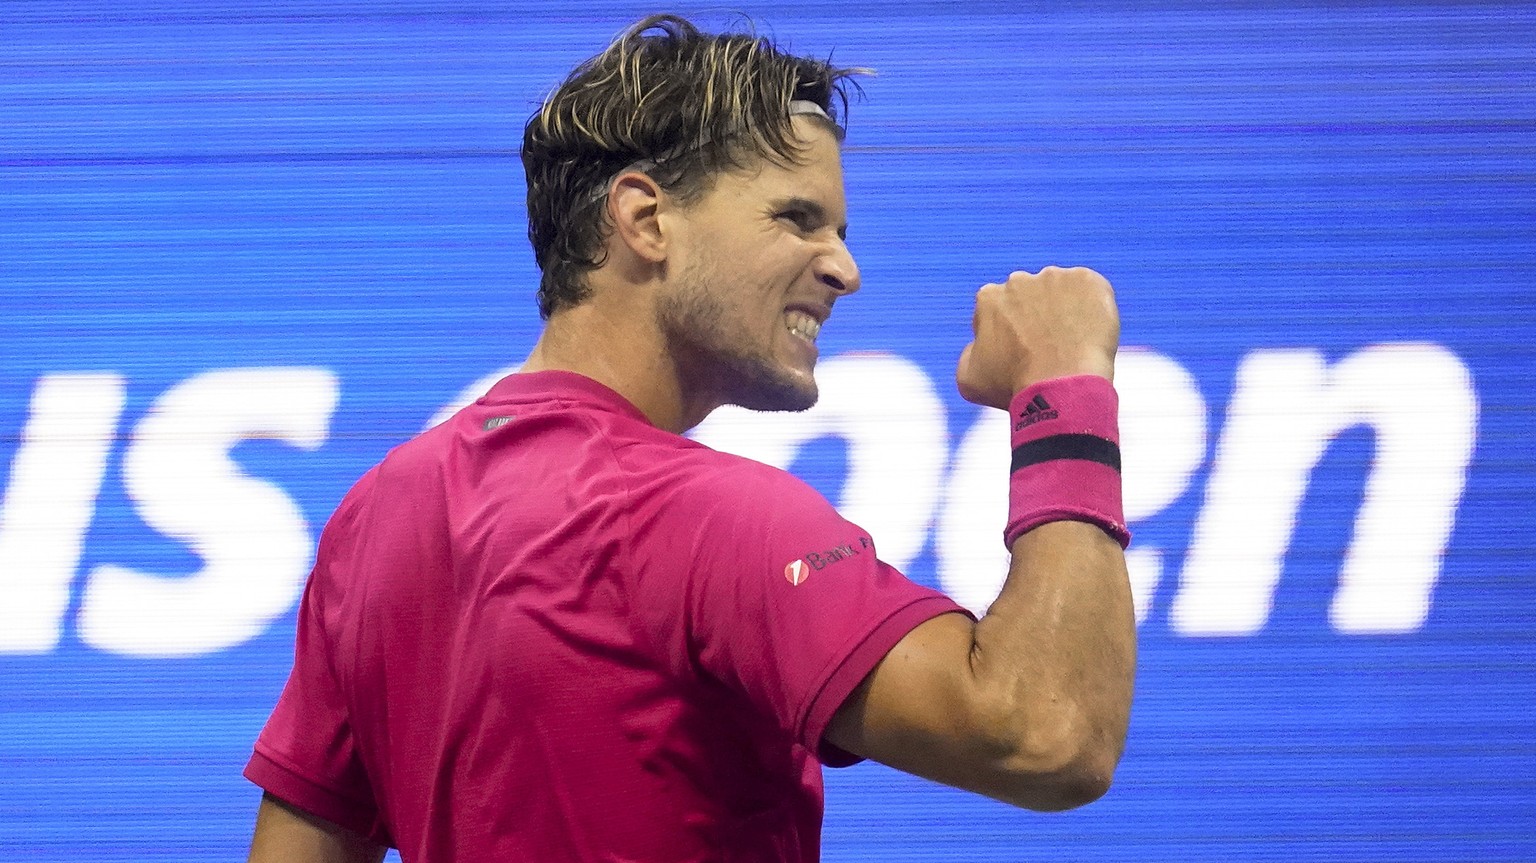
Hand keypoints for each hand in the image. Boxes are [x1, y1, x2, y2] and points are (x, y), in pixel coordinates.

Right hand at [956, 266, 1118, 409]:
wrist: (1062, 385)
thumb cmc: (1014, 387)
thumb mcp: (969, 379)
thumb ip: (968, 354)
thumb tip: (978, 344)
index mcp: (988, 298)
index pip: (998, 311)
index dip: (1008, 333)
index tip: (1020, 354)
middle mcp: (1019, 280)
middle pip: (1029, 298)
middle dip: (1037, 316)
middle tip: (1050, 348)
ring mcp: (1055, 278)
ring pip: (1061, 293)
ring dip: (1066, 311)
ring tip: (1073, 344)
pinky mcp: (1087, 281)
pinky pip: (1091, 291)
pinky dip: (1093, 308)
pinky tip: (1091, 334)